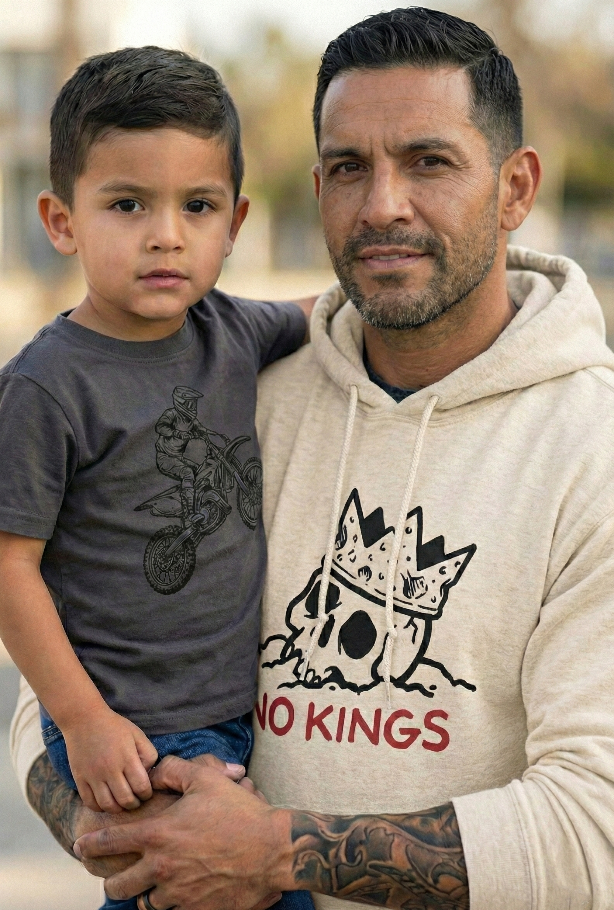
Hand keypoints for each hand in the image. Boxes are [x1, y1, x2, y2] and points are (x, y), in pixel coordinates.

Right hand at [63, 707, 158, 812]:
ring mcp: (93, 776)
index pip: (141, 787)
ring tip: (121, 803)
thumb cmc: (114, 726)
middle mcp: (110, 769)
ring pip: (108, 805)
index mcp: (127, 758)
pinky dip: (99, 808)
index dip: (146, 794)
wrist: (84, 719)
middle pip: (125, 800)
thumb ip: (148, 754)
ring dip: (117, 809)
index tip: (146, 793)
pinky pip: (90, 803)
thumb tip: (149, 775)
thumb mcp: (137, 734)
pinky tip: (105, 802)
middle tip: (135, 801)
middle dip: (134, 804)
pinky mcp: (80, 779)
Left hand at [74, 754, 292, 909]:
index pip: (112, 841)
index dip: (92, 844)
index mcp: (160, 835)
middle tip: (114, 878)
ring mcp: (178, 893)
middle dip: (112, 882)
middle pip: (119, 886)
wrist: (271, 850)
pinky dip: (168, 905)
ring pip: (145, 904)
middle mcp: (162, 867)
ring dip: (144, 895)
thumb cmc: (239, 811)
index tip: (80, 846)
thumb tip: (153, 771)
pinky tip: (176, 896)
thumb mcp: (206, 779)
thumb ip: (173, 770)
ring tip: (149, 887)